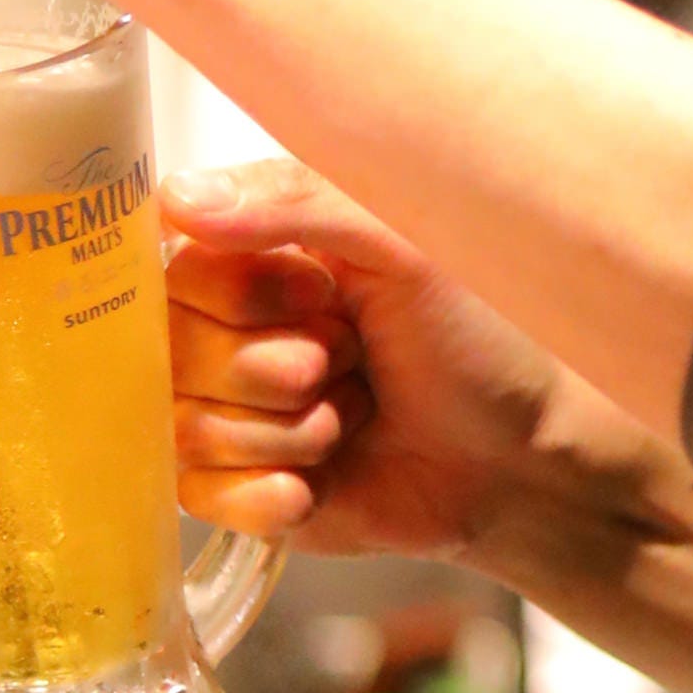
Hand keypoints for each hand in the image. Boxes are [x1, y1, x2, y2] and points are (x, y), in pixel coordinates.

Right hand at [162, 159, 575, 567]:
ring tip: (353, 417)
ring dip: (293, 431)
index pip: (175, 266)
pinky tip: (321, 481)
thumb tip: (177, 197)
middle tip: (350, 361)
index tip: (322, 298)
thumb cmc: (473, 336)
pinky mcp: (234, 490)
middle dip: (277, 370)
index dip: (241, 295)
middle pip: (173, 352)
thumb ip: (295, 202)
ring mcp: (224, 413)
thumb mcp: (401, 243)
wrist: (519, 456)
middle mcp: (225, 332)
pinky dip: (271, 492)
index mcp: (255, 259)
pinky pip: (200, 494)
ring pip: (189, 427)